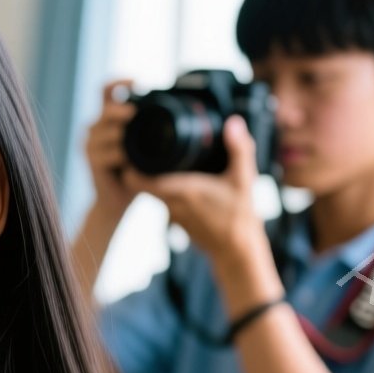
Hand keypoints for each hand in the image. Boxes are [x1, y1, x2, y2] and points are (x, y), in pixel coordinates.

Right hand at [83, 79, 139, 211]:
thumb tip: (176, 107)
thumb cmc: (133, 169)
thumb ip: (148, 125)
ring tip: (134, 146)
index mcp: (107, 118)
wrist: (116, 199)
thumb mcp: (143, 143)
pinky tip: (130, 162)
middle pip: (105, 108)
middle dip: (120, 110)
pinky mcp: (92, 161)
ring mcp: (90, 145)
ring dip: (122, 136)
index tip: (137, 82)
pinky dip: (122, 156)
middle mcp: (95, 128)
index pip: (106, 90)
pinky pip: (110, 153)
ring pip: (106, 130)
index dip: (119, 81)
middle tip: (133, 113)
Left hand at [122, 115, 267, 268]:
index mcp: (181, 190)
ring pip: (151, 193)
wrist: (236, 250)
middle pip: (139, 184)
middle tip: (140, 150)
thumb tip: (234, 122)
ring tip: (154, 160)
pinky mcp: (176, 221)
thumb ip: (239, 149)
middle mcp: (171, 203)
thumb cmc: (239, 215)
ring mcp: (171, 214)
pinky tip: (173, 180)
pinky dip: (163, 191)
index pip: (138, 179)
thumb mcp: (244, 179)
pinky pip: (162, 202)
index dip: (129, 166)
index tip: (131, 149)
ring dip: (150, 179)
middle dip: (137, 168)